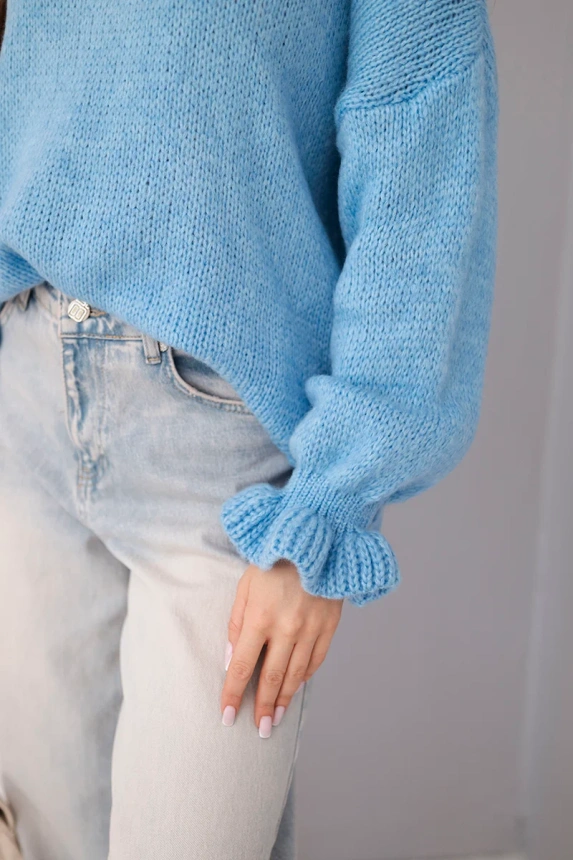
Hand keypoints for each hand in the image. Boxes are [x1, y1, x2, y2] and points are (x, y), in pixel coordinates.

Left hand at [221, 560, 342, 736]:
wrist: (316, 540)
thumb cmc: (273, 561)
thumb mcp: (245, 586)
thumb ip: (237, 624)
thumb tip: (230, 660)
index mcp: (260, 617)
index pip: (242, 667)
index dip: (233, 694)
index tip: (226, 715)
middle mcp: (286, 627)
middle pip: (271, 678)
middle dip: (263, 707)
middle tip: (259, 729)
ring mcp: (311, 628)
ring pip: (295, 675)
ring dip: (284, 700)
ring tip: (276, 718)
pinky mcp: (330, 625)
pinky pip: (316, 659)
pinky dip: (305, 676)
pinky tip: (297, 687)